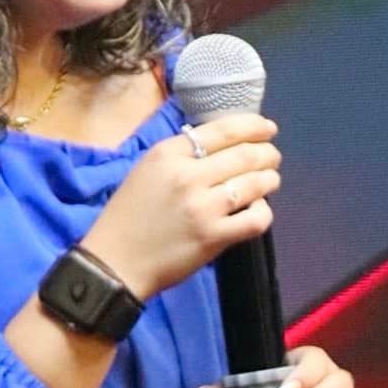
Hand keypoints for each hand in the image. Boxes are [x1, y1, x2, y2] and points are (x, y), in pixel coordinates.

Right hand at [79, 114, 280, 300]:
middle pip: (244, 154)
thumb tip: (220, 146)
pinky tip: (257, 210)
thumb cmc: (128, 215)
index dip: (253, 126)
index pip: (222, 130)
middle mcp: (187, 175)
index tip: (267, 129)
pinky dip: (264, 211)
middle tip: (272, 157)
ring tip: (270, 181)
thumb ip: (179, 155)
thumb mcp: (146, 170)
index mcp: (168, 154)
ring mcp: (203, 207)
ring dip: (269, 179)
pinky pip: (256, 219)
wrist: (115, 261)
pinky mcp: (213, 237)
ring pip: (255, 183)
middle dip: (267, 154)